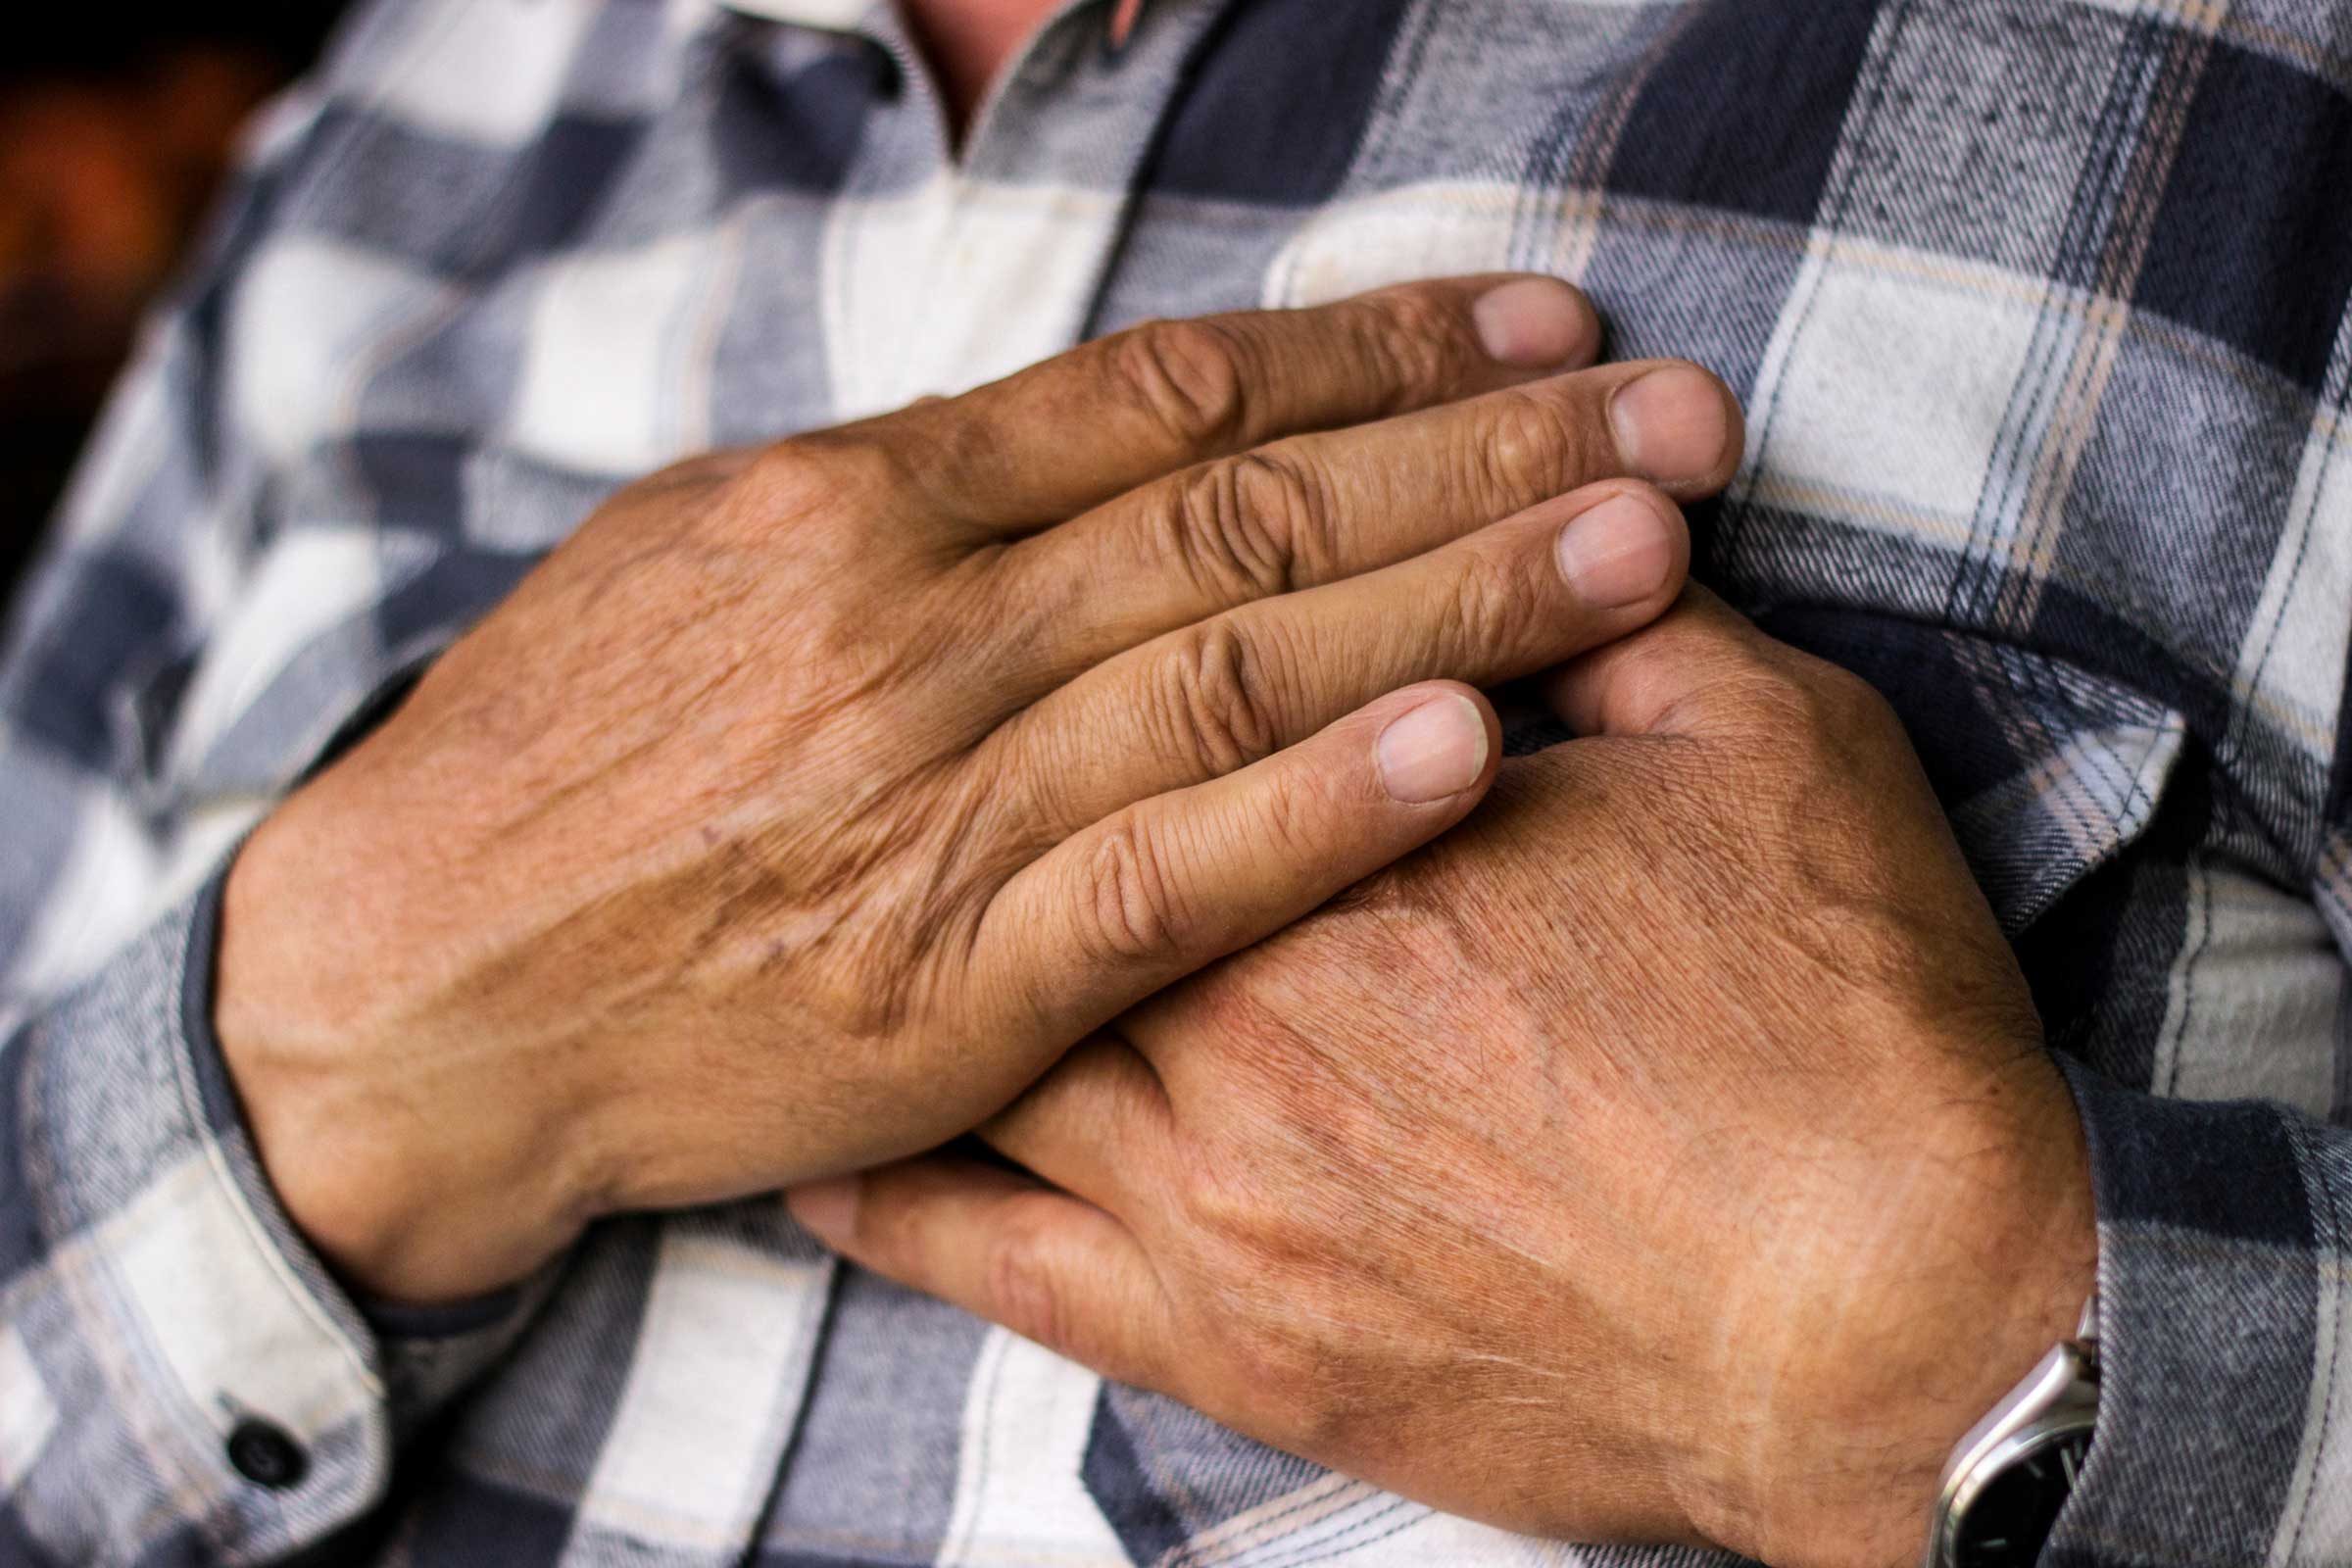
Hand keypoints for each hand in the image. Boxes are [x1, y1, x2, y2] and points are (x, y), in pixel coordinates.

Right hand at [215, 275, 1744, 1303]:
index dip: (1373, 354)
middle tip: (1671, 413)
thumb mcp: (700, 562)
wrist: (407, 993)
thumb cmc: (555, 765)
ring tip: (1642, 542)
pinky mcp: (944, 985)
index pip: (1167, 396)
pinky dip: (1320, 811)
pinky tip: (1470, 747)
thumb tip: (1091, 429)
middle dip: (1478, 453)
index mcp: (855, 504)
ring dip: (1454, 596)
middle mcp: (911, 630)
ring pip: (1234, 667)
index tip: (1535, 333)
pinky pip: (1159, 880)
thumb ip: (909, 499)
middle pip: (1246, 508)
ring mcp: (931, 804)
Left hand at [790, 590, 2097, 1567]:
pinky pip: (993, 1262)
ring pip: (988, 1038)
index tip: (1064, 613)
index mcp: (1361, 832)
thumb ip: (1621, 631)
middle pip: (1051, 854)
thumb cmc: (1849, 1029)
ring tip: (812, 919)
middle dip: (970, 790)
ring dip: (897, 976)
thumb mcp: (1770, 751)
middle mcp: (1244, 1000)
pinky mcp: (1223, 1337)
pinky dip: (893, 1198)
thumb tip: (1546, 538)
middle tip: (874, 742)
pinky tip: (820, 1157)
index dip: (1132, 632)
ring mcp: (1215, 1182)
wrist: (1904, 1327)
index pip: (1193, 686)